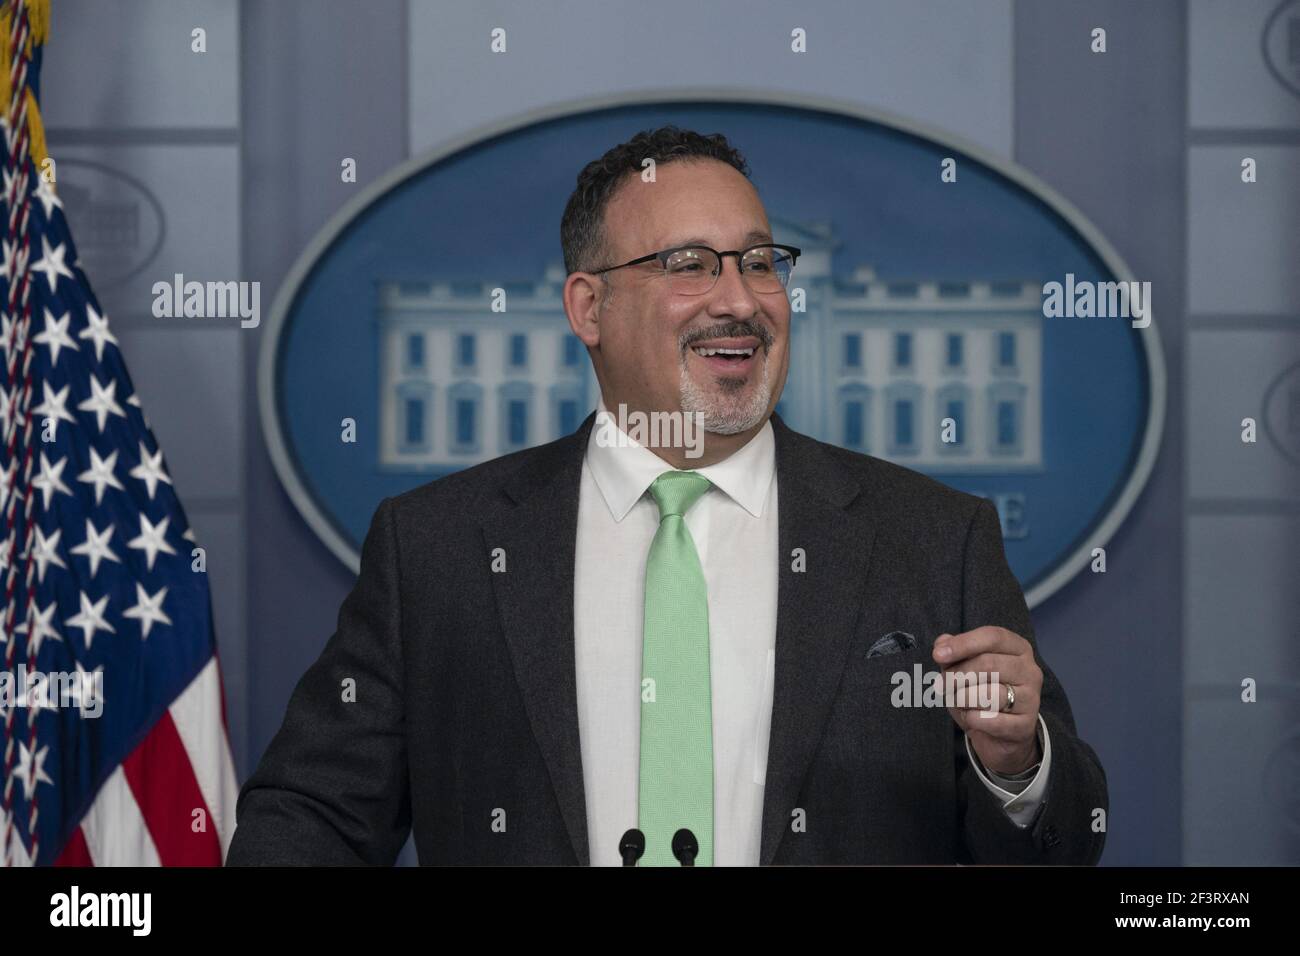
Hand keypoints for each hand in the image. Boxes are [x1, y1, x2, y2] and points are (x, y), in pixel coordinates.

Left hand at [932, 626, 1041, 774]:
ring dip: (963, 698)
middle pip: (989, 664)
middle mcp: (1030, 670)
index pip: (992, 637)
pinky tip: (970, 718)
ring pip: (990, 693)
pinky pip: (992, 720)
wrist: (1000, 734)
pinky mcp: (1026, 725)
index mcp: (1018, 648)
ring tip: (958, 702)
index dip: (963, 644)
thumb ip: (953, 652)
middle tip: (942, 686)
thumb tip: (942, 643)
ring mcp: (1031, 698)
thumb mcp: (964, 668)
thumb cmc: (981, 692)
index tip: (937, 655)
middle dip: (957, 675)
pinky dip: (973, 719)